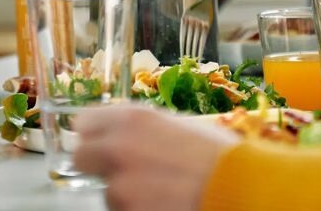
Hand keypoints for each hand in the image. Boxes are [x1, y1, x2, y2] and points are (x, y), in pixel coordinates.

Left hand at [74, 105, 236, 210]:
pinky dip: (138, 210)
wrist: (239, 187)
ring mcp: (120, 185)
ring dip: (125, 193)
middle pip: (81, 156)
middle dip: (97, 165)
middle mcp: (118, 147)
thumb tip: (123, 136)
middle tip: (124, 172)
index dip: (94, 134)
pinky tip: (162, 204)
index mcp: (131, 118)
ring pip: (107, 190)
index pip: (84, 123)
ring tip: (160, 192)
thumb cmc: (218, 155)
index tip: (101, 142)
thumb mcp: (177, 125)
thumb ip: (141, 129)